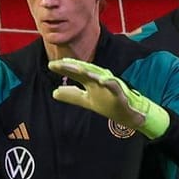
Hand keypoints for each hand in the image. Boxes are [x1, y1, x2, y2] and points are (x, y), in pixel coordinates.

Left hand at [48, 57, 169, 138]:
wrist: (127, 114)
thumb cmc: (107, 103)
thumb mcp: (85, 100)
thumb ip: (71, 96)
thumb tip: (54, 92)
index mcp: (90, 82)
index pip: (75, 73)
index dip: (64, 69)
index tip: (50, 65)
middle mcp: (99, 81)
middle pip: (85, 71)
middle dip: (72, 66)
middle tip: (58, 64)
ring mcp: (110, 86)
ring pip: (99, 76)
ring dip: (89, 71)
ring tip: (76, 68)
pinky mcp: (120, 93)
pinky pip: (114, 87)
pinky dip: (110, 83)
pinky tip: (103, 80)